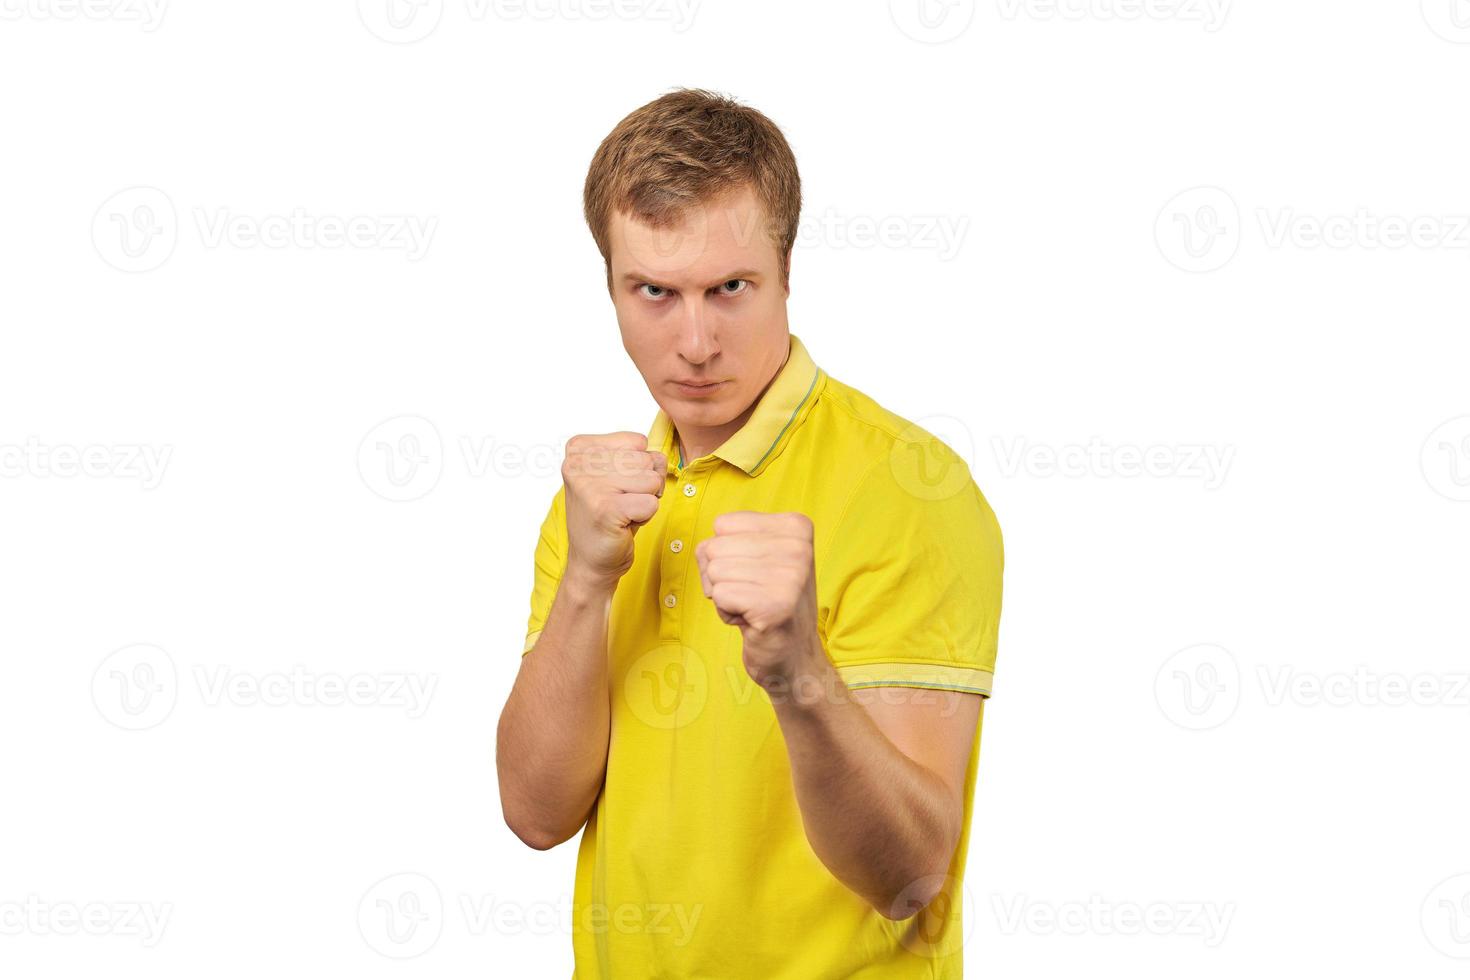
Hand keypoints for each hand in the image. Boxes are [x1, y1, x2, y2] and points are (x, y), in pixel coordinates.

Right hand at [561, 432, 664, 589]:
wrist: (590, 561)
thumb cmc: (609, 514)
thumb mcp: (620, 474)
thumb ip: (640, 456)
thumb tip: (659, 461)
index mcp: (579, 448)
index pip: (637, 442)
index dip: (638, 467)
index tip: (617, 486)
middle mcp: (578, 463)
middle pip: (646, 460)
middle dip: (645, 485)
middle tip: (621, 502)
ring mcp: (590, 485)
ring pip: (652, 480)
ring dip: (645, 500)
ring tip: (622, 512)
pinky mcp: (605, 508)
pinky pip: (652, 503)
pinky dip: (645, 517)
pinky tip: (623, 524)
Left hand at [695, 511, 823, 687]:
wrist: (794, 654)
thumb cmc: (769, 602)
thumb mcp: (759, 557)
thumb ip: (731, 539)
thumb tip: (705, 549)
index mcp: (796, 526)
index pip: (722, 524)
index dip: (726, 553)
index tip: (752, 573)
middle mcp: (797, 547)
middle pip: (714, 547)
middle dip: (720, 576)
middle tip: (750, 593)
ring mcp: (789, 577)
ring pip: (714, 571)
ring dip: (724, 595)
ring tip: (751, 606)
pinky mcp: (773, 606)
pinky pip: (719, 596)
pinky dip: (726, 612)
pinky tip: (751, 620)